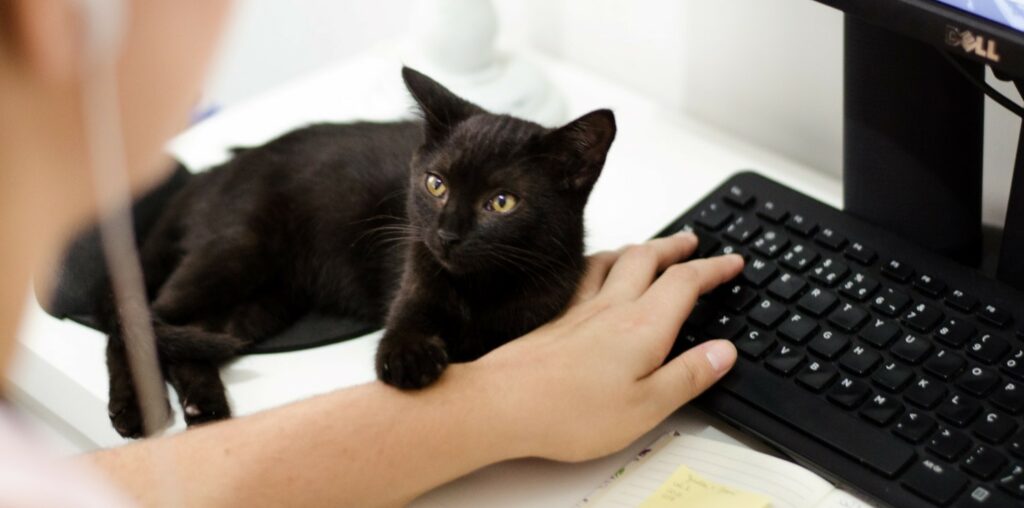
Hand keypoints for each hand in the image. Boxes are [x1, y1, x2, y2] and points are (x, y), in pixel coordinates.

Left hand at [470, 232, 743, 461]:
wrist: (502, 403)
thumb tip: (723, 352)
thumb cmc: (568, 412)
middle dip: (676, 246)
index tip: (732, 262)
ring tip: (651, 248)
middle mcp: (612, 308)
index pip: (686, 283)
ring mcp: (579, 309)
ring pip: (614, 260)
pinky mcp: (555, 317)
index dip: (714, 269)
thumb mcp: (645, 407)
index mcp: (643, 327)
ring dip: (639, 249)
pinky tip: (594, 270)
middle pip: (649, 259)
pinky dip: (600, 262)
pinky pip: (584, 274)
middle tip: (693, 241)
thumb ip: (687, 376)